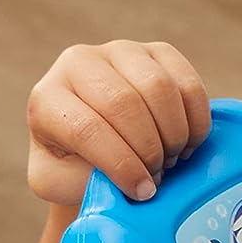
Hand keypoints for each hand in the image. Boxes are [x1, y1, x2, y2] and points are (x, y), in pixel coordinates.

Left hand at [26, 40, 210, 207]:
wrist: (91, 142)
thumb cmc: (71, 166)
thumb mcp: (56, 182)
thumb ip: (75, 181)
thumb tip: (116, 178)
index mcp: (46, 99)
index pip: (86, 128)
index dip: (121, 164)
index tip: (142, 191)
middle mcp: (78, 63)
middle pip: (124, 104)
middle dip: (148, 149)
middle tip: (157, 177)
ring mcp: (119, 51)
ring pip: (158, 88)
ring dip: (173, 134)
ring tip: (170, 161)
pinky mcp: (156, 50)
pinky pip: (186, 80)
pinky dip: (195, 118)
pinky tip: (188, 143)